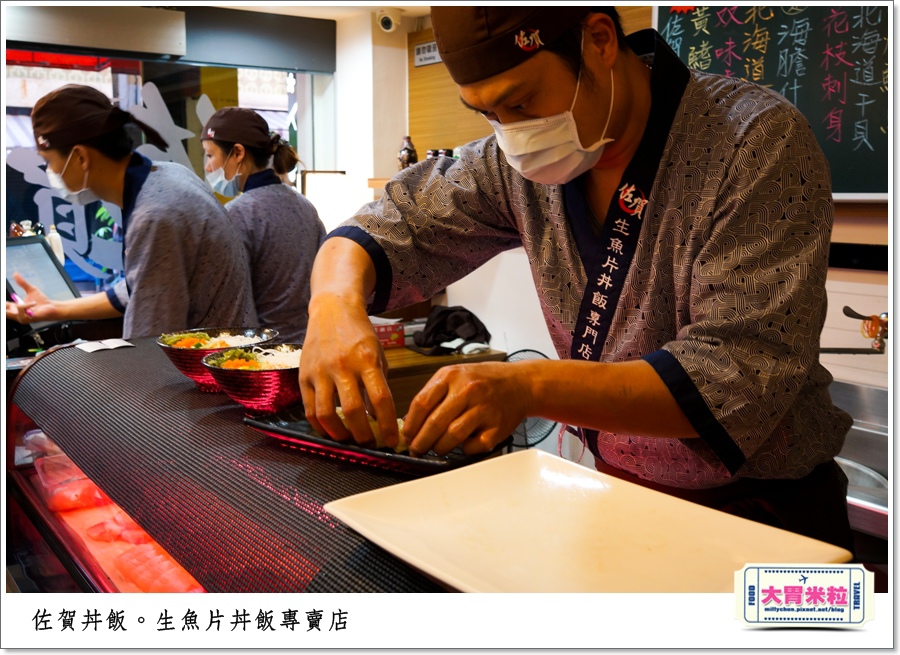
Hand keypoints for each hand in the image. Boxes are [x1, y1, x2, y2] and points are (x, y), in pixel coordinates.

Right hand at [5, 272, 59, 323]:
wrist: (52, 307)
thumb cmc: (41, 300)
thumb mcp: (31, 289)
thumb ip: (22, 283)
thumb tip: (15, 273)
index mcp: (15, 308)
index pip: (4, 306)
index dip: (3, 303)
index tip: (3, 298)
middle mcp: (16, 314)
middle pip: (4, 312)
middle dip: (4, 306)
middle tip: (12, 302)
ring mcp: (21, 318)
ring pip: (12, 312)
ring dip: (20, 306)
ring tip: (33, 302)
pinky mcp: (27, 319)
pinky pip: (21, 313)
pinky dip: (26, 306)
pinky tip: (34, 304)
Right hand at [298, 292, 399, 448]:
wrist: (332, 310)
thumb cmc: (359, 334)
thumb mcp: (377, 354)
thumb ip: (378, 384)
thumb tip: (378, 418)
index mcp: (366, 360)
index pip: (380, 399)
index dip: (387, 425)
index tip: (392, 441)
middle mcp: (343, 366)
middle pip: (353, 411)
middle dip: (363, 435)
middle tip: (369, 444)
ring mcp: (321, 371)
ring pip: (327, 414)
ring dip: (339, 434)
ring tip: (348, 440)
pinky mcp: (304, 375)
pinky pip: (309, 408)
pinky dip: (319, 426)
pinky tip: (329, 431)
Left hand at [402, 361, 531, 456]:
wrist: (521, 383)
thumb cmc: (485, 380)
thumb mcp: (456, 375)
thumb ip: (434, 394)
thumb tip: (411, 422)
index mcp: (452, 376)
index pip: (421, 403)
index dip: (411, 425)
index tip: (407, 436)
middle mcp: (468, 390)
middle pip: (435, 423)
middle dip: (421, 442)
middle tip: (417, 449)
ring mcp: (484, 409)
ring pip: (452, 436)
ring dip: (440, 447)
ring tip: (437, 448)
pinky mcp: (496, 427)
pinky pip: (473, 446)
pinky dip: (464, 450)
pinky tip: (463, 444)